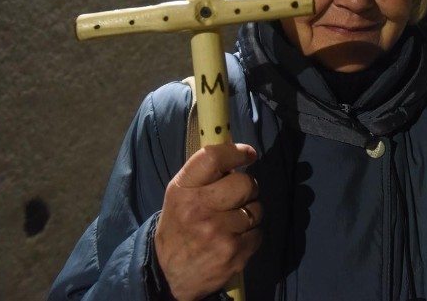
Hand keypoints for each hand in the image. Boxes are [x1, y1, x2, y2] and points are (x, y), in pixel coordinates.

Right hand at [154, 143, 261, 300]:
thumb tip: (238, 153)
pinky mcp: (234, 253)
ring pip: (256, 209)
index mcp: (183, 190)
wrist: (168, 273)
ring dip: (250, 213)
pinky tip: (235, 238)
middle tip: (238, 196)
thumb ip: (204, 175)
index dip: (236, 152)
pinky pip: (259, 232)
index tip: (248, 154)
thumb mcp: (179, 195)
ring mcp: (218, 233)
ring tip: (232, 221)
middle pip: (245, 183)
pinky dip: (252, 234)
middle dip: (248, 187)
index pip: (214, 158)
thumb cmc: (179, 226)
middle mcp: (200, 210)